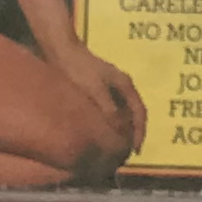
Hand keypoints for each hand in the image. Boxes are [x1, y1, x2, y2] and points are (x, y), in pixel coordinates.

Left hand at [51, 43, 146, 160]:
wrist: (61, 49)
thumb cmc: (78, 69)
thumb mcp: (95, 91)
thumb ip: (110, 110)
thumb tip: (121, 133)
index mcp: (125, 85)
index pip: (140, 112)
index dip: (140, 133)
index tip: (135, 151)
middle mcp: (122, 85)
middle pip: (134, 113)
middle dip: (133, 133)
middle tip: (127, 152)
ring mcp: (111, 86)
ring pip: (123, 111)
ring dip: (122, 128)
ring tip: (116, 145)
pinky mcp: (99, 88)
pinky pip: (111, 109)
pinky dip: (111, 122)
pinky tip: (103, 131)